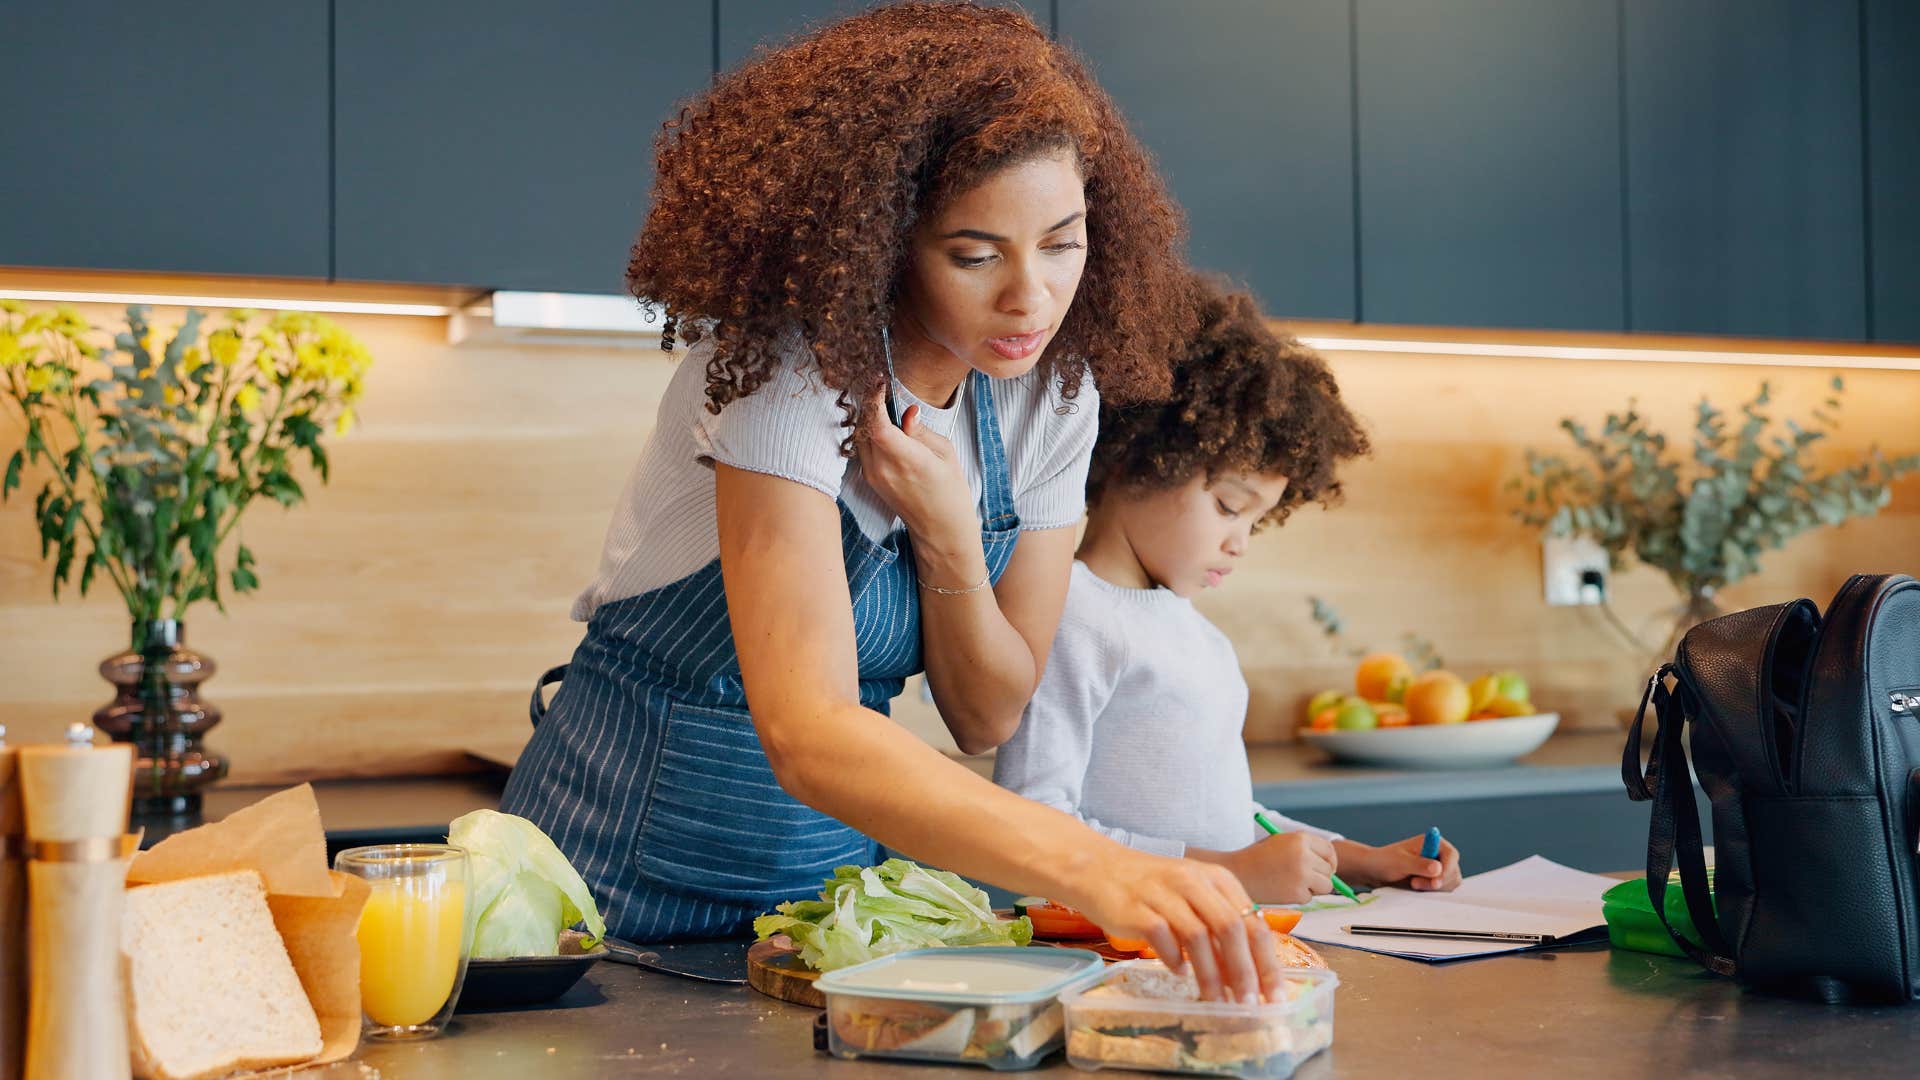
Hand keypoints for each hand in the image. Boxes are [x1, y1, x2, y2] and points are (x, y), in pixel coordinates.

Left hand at [857, 389, 975, 546]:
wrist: (940, 527)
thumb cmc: (950, 490)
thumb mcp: (945, 453)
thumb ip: (921, 430)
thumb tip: (907, 411)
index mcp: (907, 461)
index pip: (878, 425)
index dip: (874, 399)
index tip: (880, 382)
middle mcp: (884, 469)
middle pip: (864, 426)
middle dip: (870, 403)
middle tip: (882, 387)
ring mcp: (873, 476)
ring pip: (859, 436)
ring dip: (867, 417)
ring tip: (884, 406)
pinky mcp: (869, 479)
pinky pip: (862, 448)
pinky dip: (868, 432)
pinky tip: (882, 426)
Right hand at [1065, 850, 1282, 1003]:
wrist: (1099, 869)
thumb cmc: (1153, 888)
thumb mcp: (1195, 897)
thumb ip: (1220, 929)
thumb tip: (1247, 976)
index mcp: (1217, 878)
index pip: (1253, 922)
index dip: (1267, 961)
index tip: (1274, 995)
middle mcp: (1193, 882)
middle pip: (1231, 928)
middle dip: (1245, 972)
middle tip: (1249, 1004)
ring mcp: (1163, 893)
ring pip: (1198, 937)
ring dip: (1211, 975)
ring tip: (1216, 1001)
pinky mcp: (1136, 908)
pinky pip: (1162, 938)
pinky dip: (1174, 960)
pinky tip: (1179, 972)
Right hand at [1213, 833, 1336, 904]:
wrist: (1236, 873)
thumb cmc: (1258, 857)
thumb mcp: (1281, 842)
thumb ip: (1305, 849)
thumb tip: (1331, 868)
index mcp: (1300, 838)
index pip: (1329, 850)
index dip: (1330, 861)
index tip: (1326, 868)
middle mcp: (1304, 855)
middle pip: (1329, 870)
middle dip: (1320, 876)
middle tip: (1303, 878)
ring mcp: (1302, 875)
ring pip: (1325, 886)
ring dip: (1313, 888)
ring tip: (1293, 884)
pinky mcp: (1298, 893)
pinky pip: (1310, 897)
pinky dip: (1299, 896)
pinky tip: (1282, 890)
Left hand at [1335, 835, 1461, 891]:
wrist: (1376, 871)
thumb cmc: (1385, 861)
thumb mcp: (1400, 862)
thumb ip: (1419, 865)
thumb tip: (1438, 868)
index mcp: (1434, 842)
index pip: (1451, 855)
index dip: (1447, 869)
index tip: (1435, 882)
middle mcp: (1440, 855)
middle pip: (1453, 872)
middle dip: (1436, 882)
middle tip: (1415, 884)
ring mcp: (1439, 869)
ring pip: (1449, 884)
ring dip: (1433, 888)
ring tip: (1413, 883)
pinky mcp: (1435, 881)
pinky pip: (1443, 891)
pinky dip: (1432, 893)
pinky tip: (1416, 888)